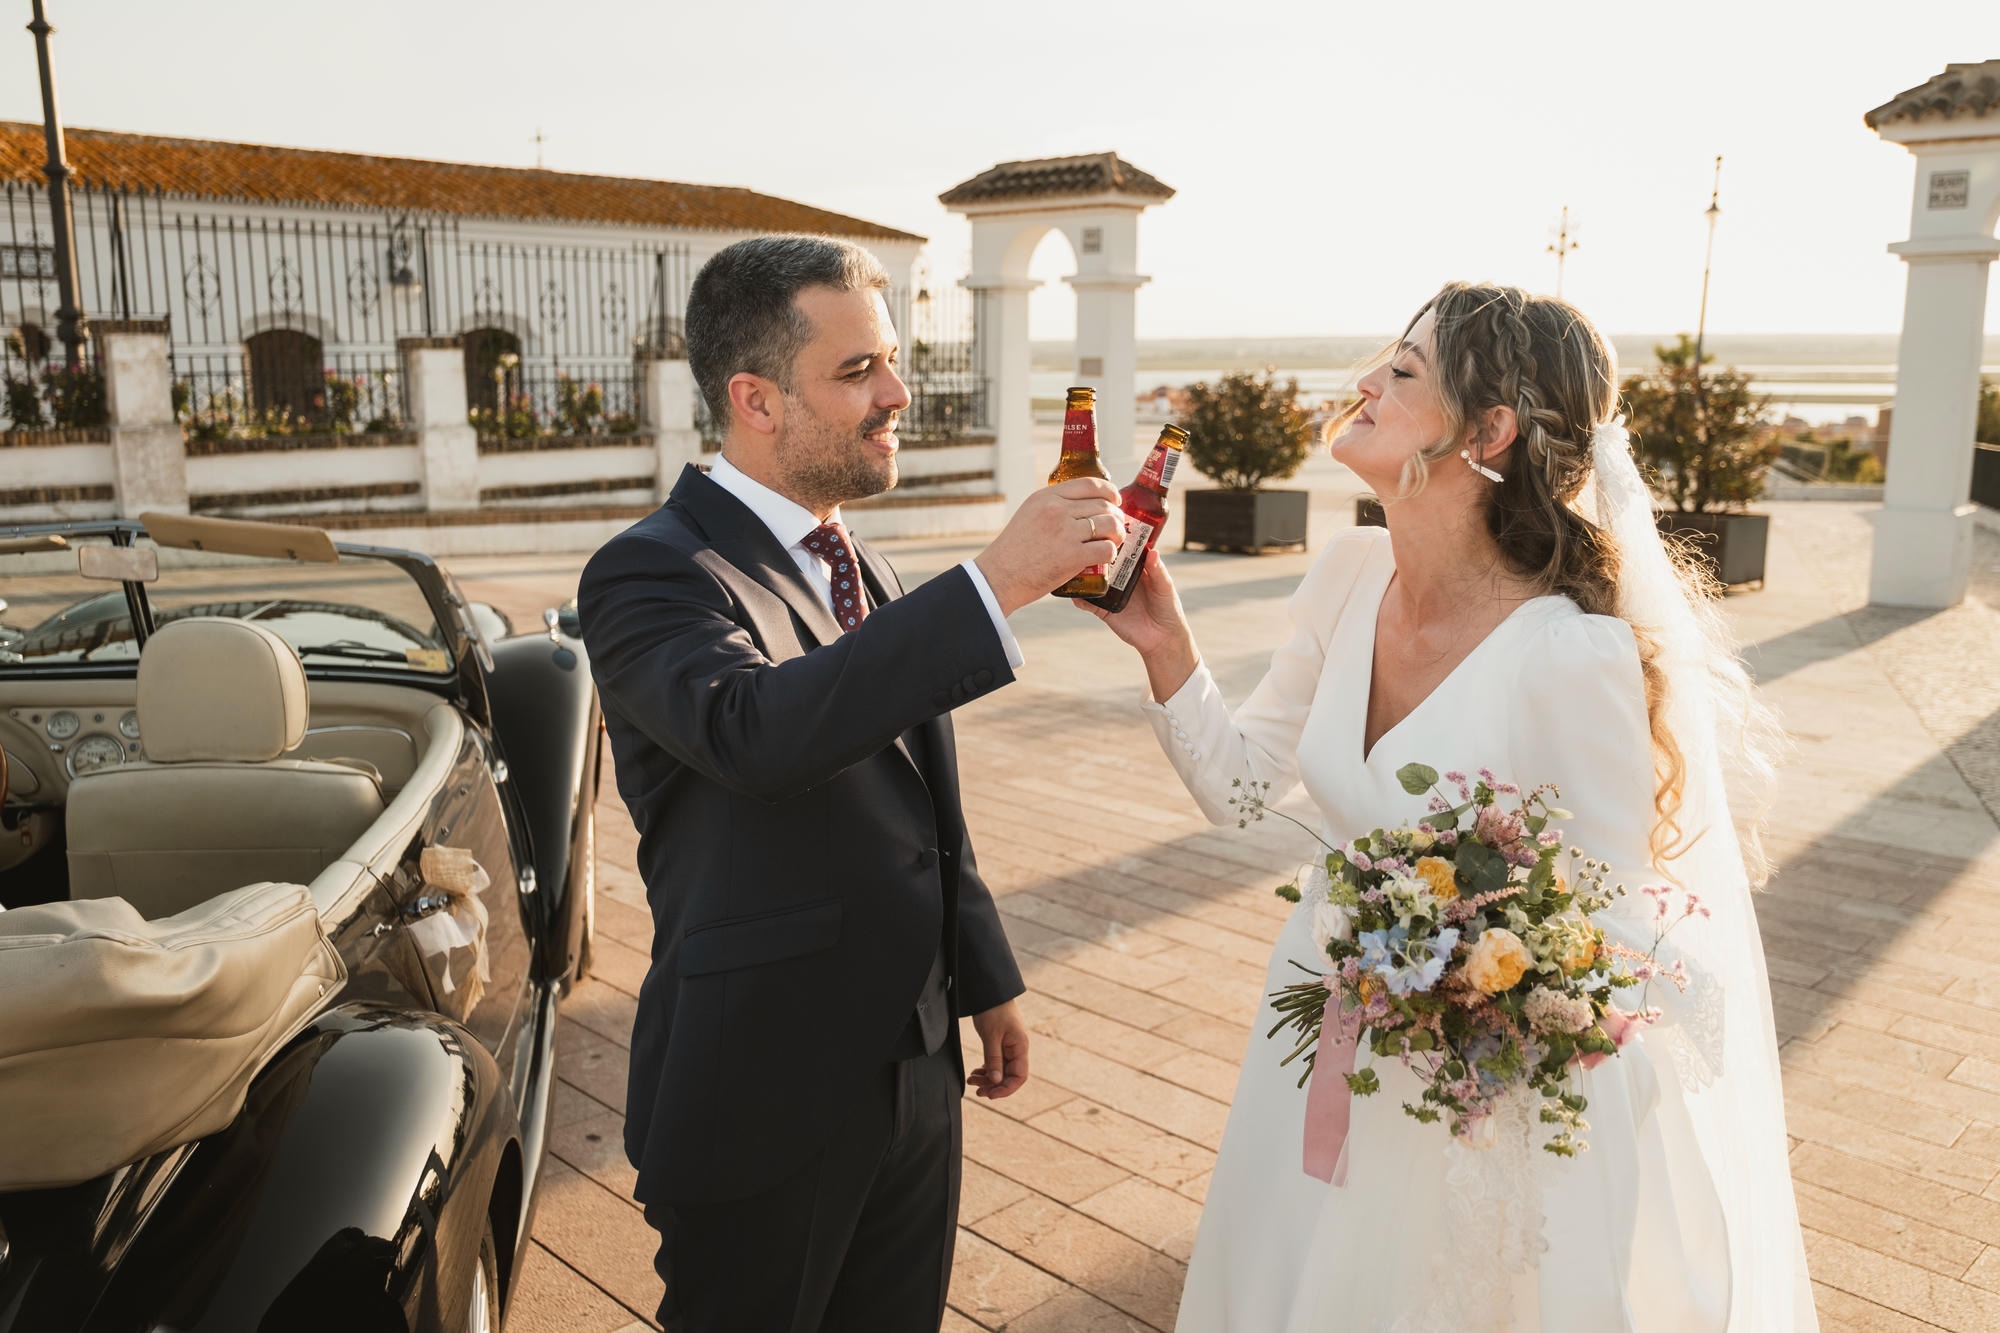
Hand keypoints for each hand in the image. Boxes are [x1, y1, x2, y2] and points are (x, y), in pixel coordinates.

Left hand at [967, 998, 1029, 1098]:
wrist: (988, 992)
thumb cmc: (993, 1010)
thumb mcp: (991, 1036)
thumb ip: (994, 1059)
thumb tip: (996, 1082)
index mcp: (1020, 1047)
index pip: (1019, 1076)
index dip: (1007, 1088)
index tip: (991, 1094)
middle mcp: (1017, 1049)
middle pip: (1009, 1076)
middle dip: (994, 1085)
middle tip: (978, 1091)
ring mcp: (1008, 1047)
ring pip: (1000, 1071)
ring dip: (987, 1079)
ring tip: (972, 1081)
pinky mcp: (1000, 1044)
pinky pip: (995, 1063)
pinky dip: (986, 1070)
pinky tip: (975, 1073)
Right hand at [974, 479, 1123, 614]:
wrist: (999, 577)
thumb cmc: (1013, 551)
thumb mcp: (1028, 515)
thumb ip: (1051, 507)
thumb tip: (1080, 507)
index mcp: (1046, 497)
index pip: (1089, 484)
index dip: (1109, 491)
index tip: (1115, 501)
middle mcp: (1056, 510)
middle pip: (1103, 505)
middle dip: (1117, 516)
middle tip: (1118, 527)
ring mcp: (1065, 532)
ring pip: (1109, 524)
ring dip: (1118, 534)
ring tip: (1115, 542)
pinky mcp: (1072, 555)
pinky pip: (1106, 549)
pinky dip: (1111, 553)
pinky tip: (1107, 558)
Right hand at [1074, 548, 1200, 699]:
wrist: (1162, 639)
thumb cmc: (1168, 609)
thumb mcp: (1165, 588)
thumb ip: (1158, 571)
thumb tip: (1153, 550)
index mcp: (1136, 568)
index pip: (1123, 549)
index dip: (1115, 538)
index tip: (1106, 525)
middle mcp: (1121, 577)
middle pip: (1104, 561)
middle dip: (1094, 552)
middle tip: (1084, 542)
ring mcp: (1110, 593)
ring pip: (1093, 579)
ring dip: (1083, 573)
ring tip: (1073, 564)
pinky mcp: (1104, 610)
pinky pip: (1088, 603)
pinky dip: (1080, 598)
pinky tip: (1074, 593)